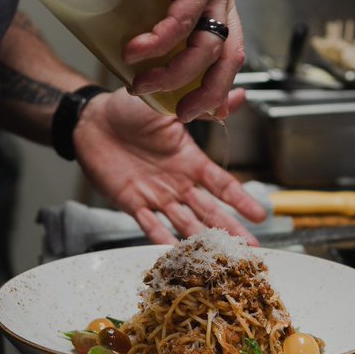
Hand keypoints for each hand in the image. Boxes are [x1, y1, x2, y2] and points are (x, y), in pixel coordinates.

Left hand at [73, 87, 266, 244]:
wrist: (93, 120)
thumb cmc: (130, 108)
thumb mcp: (171, 105)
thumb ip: (203, 107)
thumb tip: (238, 94)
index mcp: (190, 160)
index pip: (222, 184)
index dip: (241, 200)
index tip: (261, 215)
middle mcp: (177, 182)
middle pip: (209, 211)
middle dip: (230, 230)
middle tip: (250, 250)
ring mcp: (156, 195)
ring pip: (184, 222)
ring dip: (202, 240)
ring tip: (219, 260)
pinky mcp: (132, 202)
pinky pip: (148, 224)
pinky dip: (160, 239)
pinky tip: (174, 254)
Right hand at [113, 0, 245, 123]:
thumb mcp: (144, 3)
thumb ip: (152, 31)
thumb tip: (138, 70)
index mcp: (213, 5)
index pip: (230, 57)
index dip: (220, 90)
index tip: (198, 113)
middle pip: (229, 59)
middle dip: (206, 94)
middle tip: (178, 113)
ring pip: (207, 45)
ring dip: (173, 73)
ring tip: (139, 83)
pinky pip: (185, 19)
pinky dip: (161, 42)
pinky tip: (137, 51)